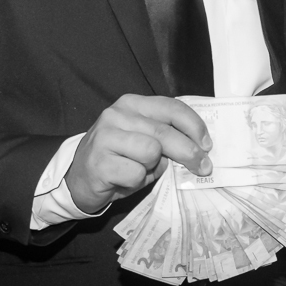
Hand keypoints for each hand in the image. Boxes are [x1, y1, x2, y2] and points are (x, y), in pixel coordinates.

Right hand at [65, 94, 212, 214]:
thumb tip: (198, 149)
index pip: (171, 107)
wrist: (78, 179)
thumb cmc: (118, 160)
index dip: (194, 126)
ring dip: (153, 168)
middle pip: (165, 132)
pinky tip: (123, 179)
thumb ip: (164, 137)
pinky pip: (136, 173)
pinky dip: (137, 181)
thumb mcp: (142, 140)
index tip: (208, 144)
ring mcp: (105, 136)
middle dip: (190, 152)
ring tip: (139, 170)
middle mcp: (116, 114)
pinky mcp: (99, 161)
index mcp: (131, 104)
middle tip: (204, 167)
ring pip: (152, 152)